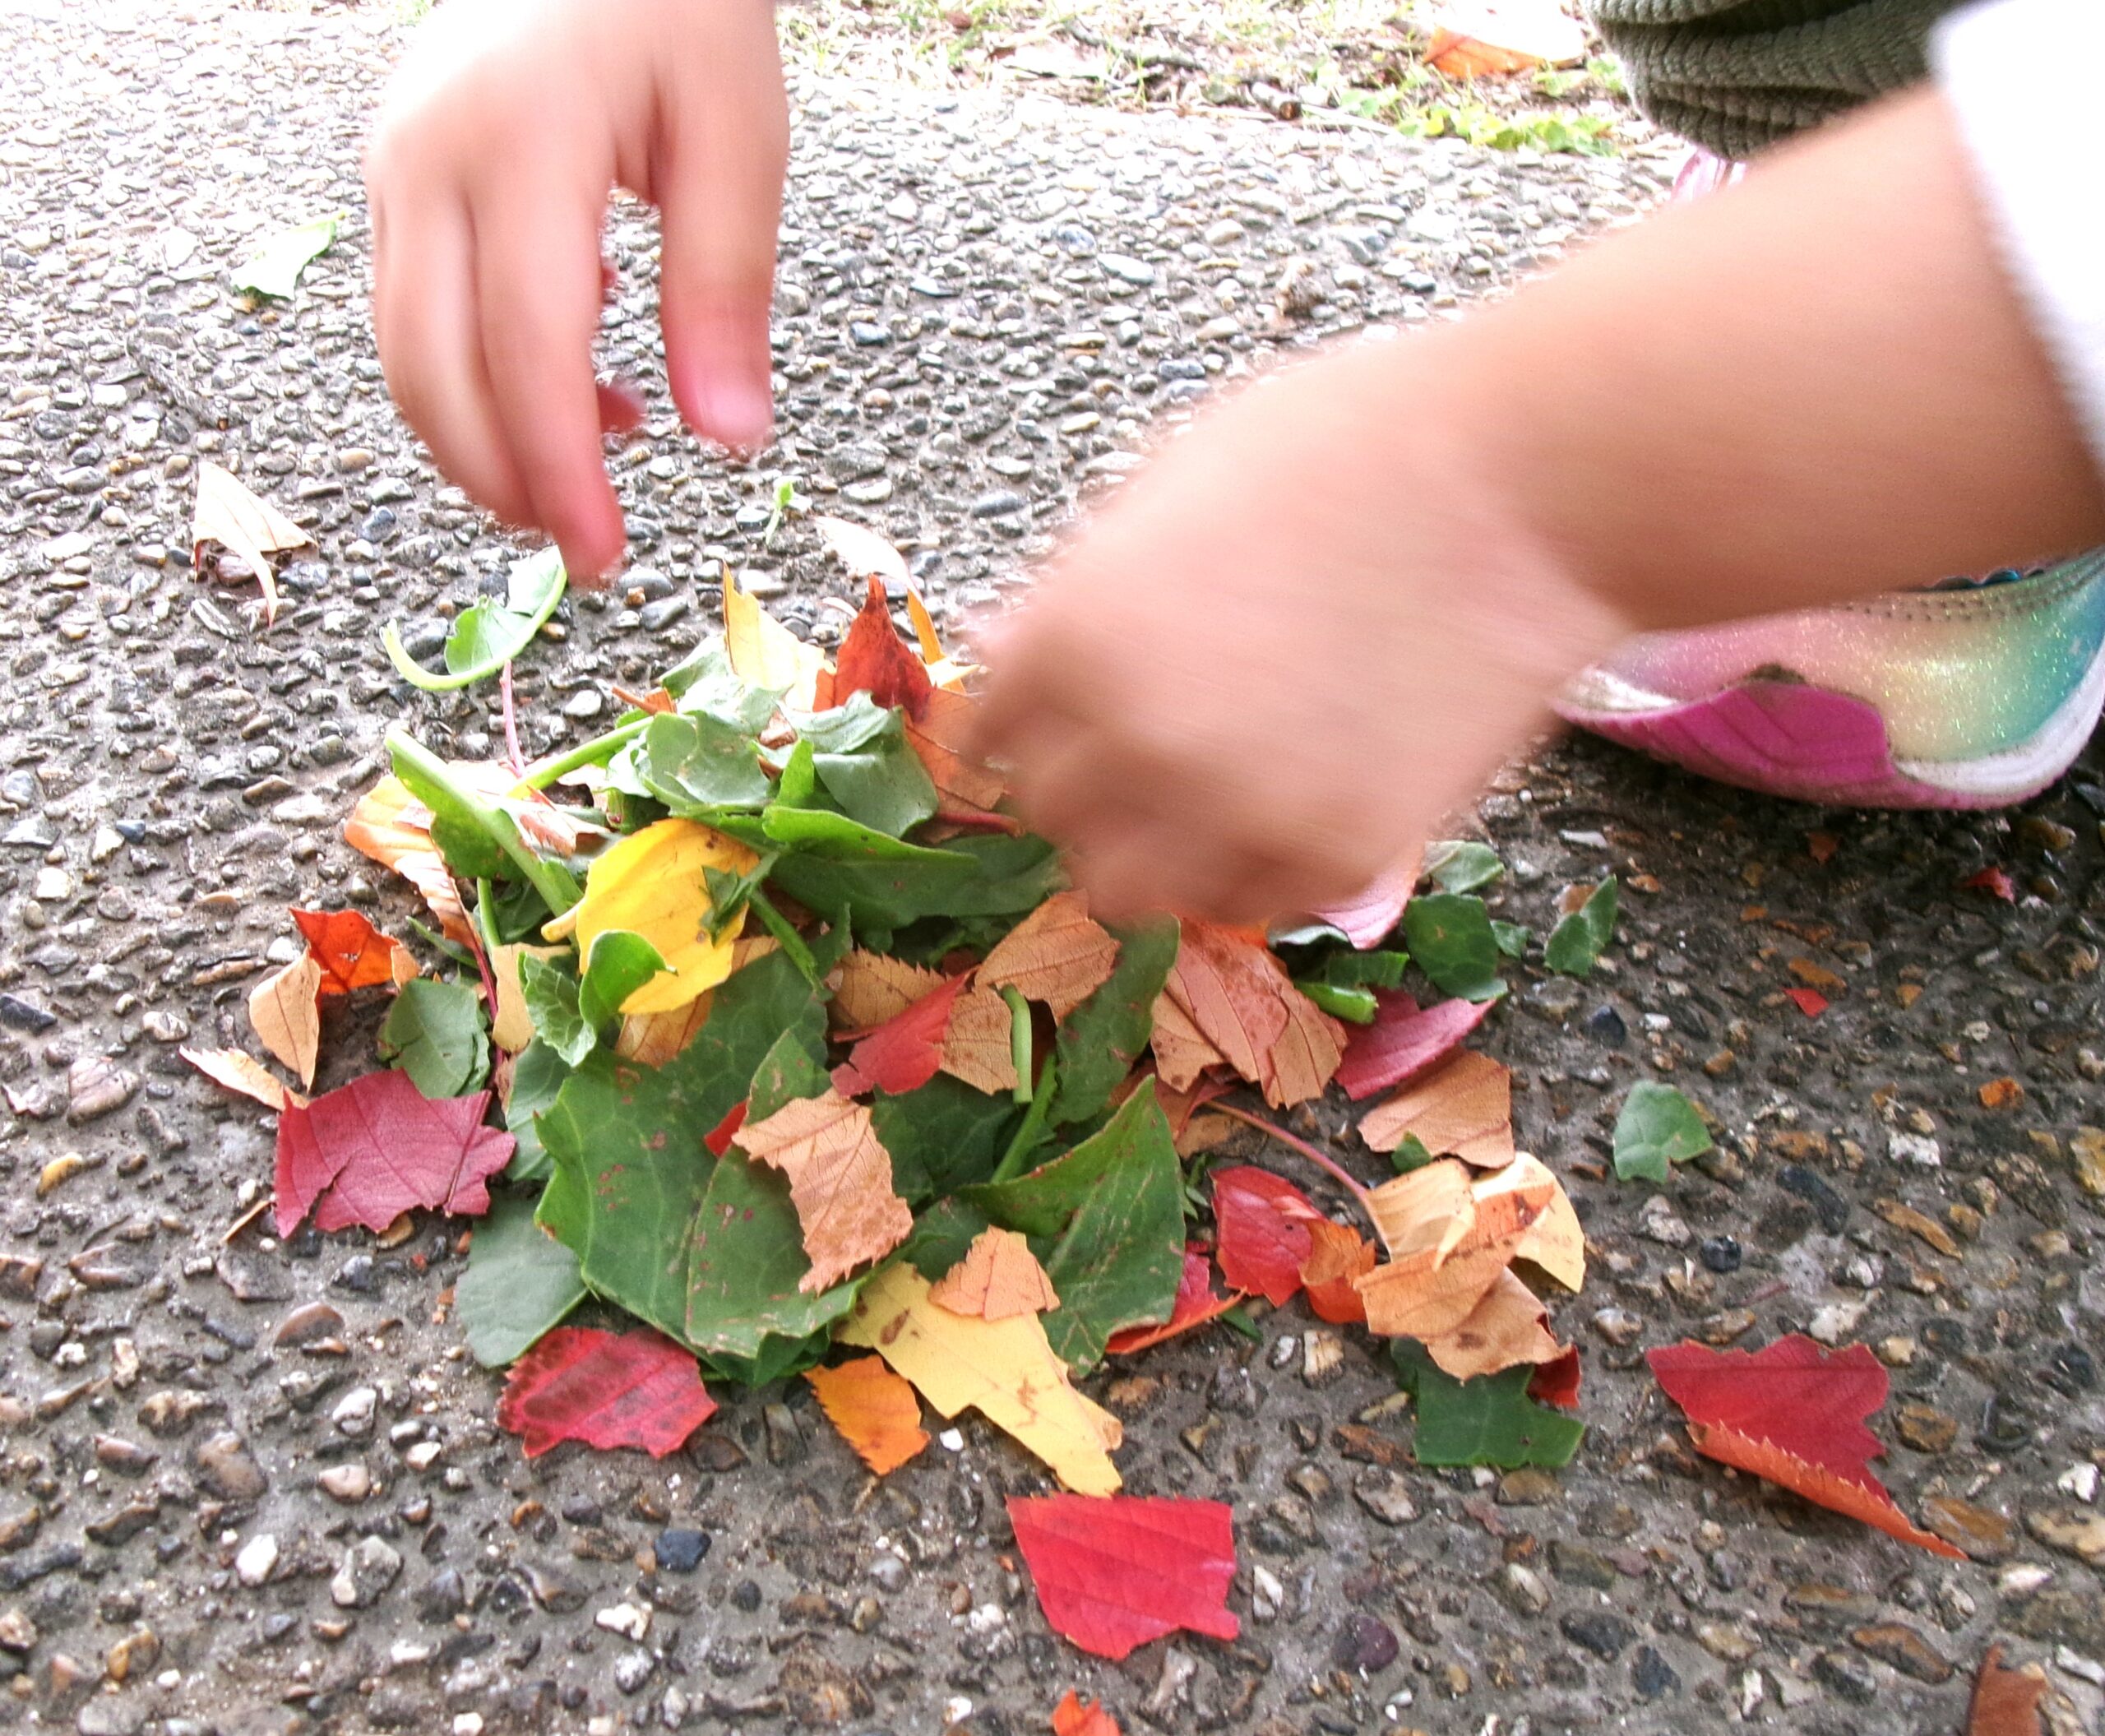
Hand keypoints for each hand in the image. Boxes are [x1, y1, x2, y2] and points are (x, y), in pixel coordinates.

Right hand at [365, 0, 786, 581]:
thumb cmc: (678, 5)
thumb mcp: (737, 137)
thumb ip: (726, 291)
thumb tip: (730, 441)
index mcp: (521, 141)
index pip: (526, 347)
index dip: (560, 468)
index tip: (606, 555)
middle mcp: (429, 160)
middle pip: (435, 369)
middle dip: (507, 480)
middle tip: (592, 550)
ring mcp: (396, 168)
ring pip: (407, 354)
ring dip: (485, 445)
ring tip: (587, 479)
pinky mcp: (396, 180)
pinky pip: (412, 315)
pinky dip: (475, 384)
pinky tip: (572, 393)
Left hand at [970, 339, 1627, 923]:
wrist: (1524, 487)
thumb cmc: (1348, 447)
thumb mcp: (1171, 482)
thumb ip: (1082, 587)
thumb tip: (1015, 647)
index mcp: (1072, 638)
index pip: (987, 736)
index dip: (1024, 723)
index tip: (1058, 721)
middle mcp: (1131, 743)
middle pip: (1050, 817)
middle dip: (1084, 785)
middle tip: (1144, 751)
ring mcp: (1231, 813)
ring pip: (1125, 890)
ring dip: (1149, 850)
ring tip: (1202, 802)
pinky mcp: (1334, 858)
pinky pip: (1247, 905)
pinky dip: (1251, 869)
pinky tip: (1289, 804)